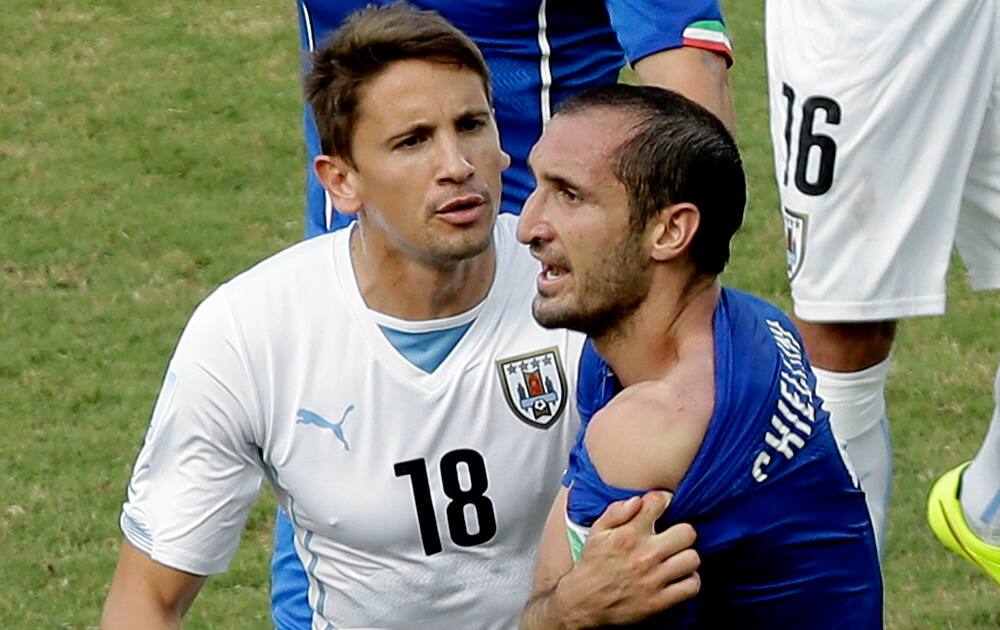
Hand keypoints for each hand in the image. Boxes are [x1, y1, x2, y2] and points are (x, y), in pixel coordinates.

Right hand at [554, 491, 699, 626]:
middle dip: (681, 532)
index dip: (663, 501)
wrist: (584, 602)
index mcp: (628, 534)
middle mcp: (644, 555)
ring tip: (676, 558)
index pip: (659, 503)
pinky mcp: (659, 601)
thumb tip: (637, 500)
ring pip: (692, 559)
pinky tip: (679, 577)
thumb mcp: (596, 531)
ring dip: (686, 557)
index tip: (662, 506)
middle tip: (673, 537)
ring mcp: (654, 579)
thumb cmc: (593, 564)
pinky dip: (690, 581)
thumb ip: (616, 511)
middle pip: (687, 533)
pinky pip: (691, 586)